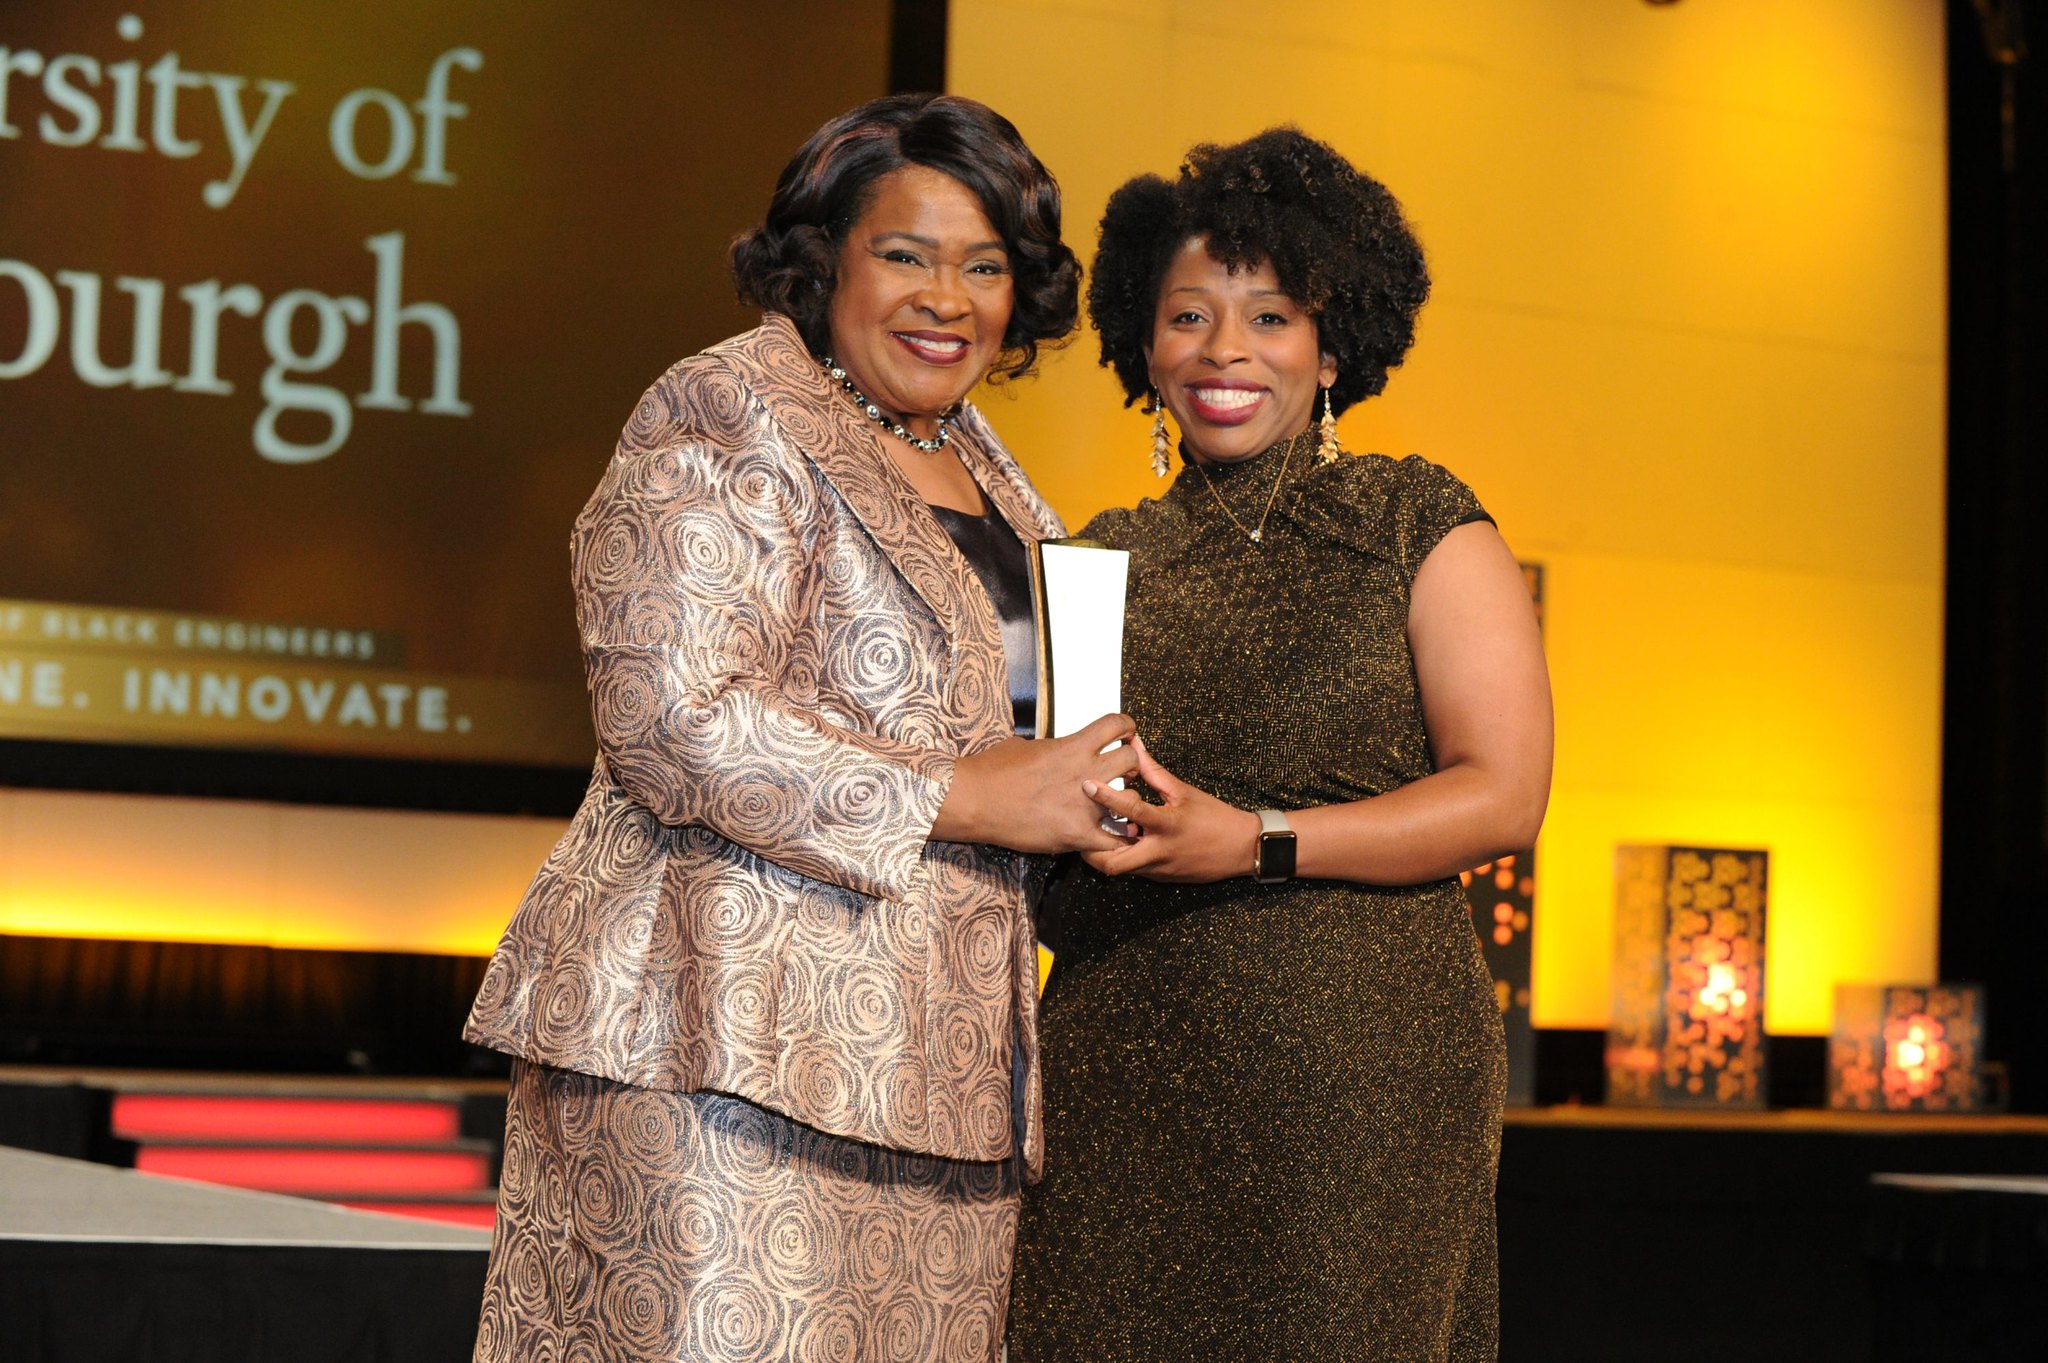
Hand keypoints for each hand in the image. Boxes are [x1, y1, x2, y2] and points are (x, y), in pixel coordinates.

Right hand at [934, 712, 1141, 853]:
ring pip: (1131, 800)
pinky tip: (1110, 838)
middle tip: (1122, 774)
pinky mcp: (1077, 835)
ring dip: (1126, 803)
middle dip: (1131, 766)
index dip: (1126, 727)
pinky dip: (1116, 840)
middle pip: (1132, 760)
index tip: (1125, 734)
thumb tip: (1054, 746)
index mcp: (1072, 746)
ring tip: (1115, 808)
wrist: (973, 800)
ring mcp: (1084, 806)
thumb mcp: (1025, 745)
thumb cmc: (991, 770)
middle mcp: (1084, 772)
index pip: (1117, 725)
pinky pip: (1114, 840)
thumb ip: (1051, 746)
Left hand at [1079, 735, 1262, 882]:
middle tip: (1082, 829)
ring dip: (1104, 853)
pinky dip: (1122, 856)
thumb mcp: (1184, 791)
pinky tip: (1119, 841)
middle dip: (1090, 850)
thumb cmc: (1215, 817)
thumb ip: (1154, 771)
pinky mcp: (1160, 877)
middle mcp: (1159, 850)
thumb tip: (1134, 745)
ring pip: (1120, 869)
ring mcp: (1158, 868)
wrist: (1241, 849)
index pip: (1131, 809)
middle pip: (1112, 862)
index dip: (1106, 797)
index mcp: (1167, 824)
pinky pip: (1133, 870)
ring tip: (1098, 834)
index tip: (1087, 785)